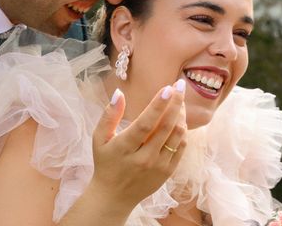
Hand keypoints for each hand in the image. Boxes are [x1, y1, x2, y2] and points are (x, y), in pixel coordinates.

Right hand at [89, 80, 187, 211]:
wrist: (113, 197)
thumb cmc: (105, 163)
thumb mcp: (99, 139)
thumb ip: (109, 115)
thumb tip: (118, 93)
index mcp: (125, 148)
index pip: (145, 124)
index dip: (158, 106)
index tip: (168, 88)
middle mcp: (144, 158)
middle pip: (166, 127)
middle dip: (176, 103)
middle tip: (180, 85)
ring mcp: (158, 167)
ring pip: (177, 137)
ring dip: (181, 115)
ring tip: (179, 101)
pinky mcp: (167, 173)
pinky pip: (181, 148)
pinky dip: (182, 132)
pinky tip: (179, 120)